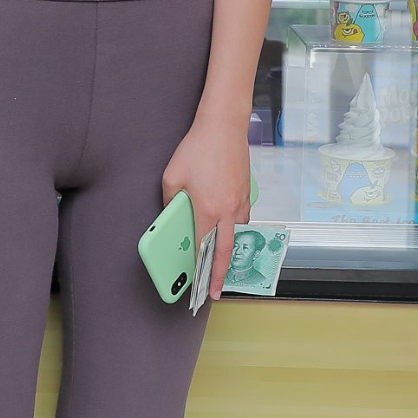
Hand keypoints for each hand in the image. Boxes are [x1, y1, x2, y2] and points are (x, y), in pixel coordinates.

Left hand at [162, 118, 251, 305]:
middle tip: (215, 292)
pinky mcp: (247, 191)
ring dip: (230, 250)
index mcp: (208, 210)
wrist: (223, 126)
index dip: (200, 271)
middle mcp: (228, 210)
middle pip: (225, 251)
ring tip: (221, 263)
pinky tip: (228, 228)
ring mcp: (241, 201)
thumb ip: (171, 202)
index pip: (204, 249)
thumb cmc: (197, 149)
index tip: (199, 287)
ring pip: (237, 234)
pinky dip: (236, 229)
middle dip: (220, 275)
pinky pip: (243, 218)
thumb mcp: (172, 177)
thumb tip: (173, 215)